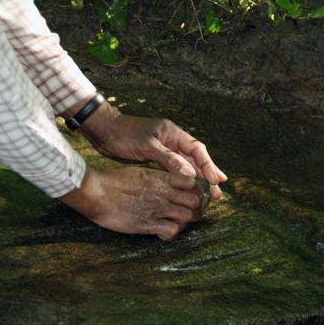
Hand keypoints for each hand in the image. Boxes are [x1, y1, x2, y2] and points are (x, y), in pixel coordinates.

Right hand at [59, 166, 202, 240]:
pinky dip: (170, 235)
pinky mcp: (149, 224)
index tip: (190, 196)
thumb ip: (155, 179)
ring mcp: (158, 209)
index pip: (192, 183)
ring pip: (187, 217)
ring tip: (174, 224)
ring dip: (184, 223)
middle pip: (195, 202)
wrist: (97, 192)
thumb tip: (163, 183)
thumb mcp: (139, 173)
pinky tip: (162, 233)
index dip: (195, 191)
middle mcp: (164, 193)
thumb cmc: (113, 181)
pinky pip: (171, 232)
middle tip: (188, 214)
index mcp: (161, 178)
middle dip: (195, 209)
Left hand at [79, 102, 227, 198]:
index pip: (197, 150)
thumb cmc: (124, 135)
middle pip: (196, 158)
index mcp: (173, 133)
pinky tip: (189, 188)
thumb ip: (169, 158)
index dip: (208, 165)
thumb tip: (190, 173)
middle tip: (219, 192)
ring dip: (199, 178)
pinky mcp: (157, 157)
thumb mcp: (147, 146)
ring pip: (188, 165)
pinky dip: (184, 179)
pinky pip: (176, 169)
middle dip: (208, 174)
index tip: (215, 181)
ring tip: (212, 192)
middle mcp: (172, 140)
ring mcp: (165, 149)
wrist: (104, 132)